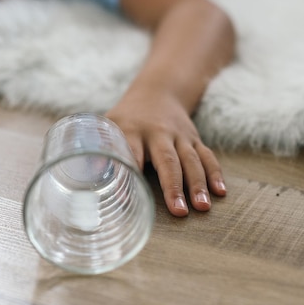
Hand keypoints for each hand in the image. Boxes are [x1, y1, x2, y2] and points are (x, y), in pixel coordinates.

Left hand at [106, 90, 225, 216]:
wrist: (158, 92)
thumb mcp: (108, 128)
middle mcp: (158, 133)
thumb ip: (97, 151)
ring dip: (198, 184)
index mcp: (131, 131)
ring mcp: (179, 136)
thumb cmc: (125, 120)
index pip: (131, 153)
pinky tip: (220, 192)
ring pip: (192, 160)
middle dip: (173, 186)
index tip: (128, 199)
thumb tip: (83, 178)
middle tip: (179, 211)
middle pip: (168, 160)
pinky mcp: (194, 140)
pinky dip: (215, 173)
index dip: (130, 174)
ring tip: (202, 207)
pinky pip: (207, 156)